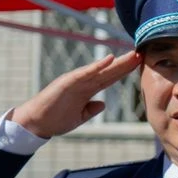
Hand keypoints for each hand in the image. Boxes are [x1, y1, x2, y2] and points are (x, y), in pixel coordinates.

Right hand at [10, 51, 141, 138]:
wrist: (36, 123)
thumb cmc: (55, 119)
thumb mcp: (79, 116)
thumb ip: (90, 109)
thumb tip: (102, 104)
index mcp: (87, 90)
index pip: (109, 78)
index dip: (123, 71)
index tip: (139, 64)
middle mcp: (83, 82)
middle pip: (109, 72)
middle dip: (125, 64)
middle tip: (141, 54)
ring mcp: (75, 81)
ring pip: (100, 70)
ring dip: (117, 63)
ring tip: (132, 55)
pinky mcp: (67, 83)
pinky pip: (85, 73)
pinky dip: (97, 66)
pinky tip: (109, 59)